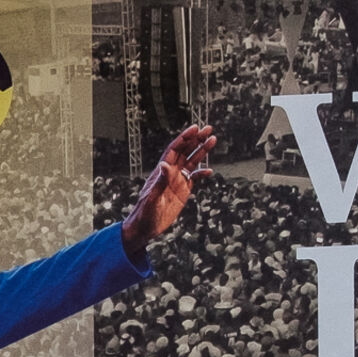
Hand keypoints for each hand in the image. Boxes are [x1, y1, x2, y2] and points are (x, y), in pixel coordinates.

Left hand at [128, 123, 216, 244]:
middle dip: (196, 139)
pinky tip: (209, 171)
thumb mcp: (152, 198)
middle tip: (209, 128)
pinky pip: (194, 178)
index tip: (195, 128)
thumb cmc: (144, 214)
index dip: (184, 138)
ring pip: (191, 161)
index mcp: (162, 172)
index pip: (174, 150)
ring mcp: (177, 181)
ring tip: (213, 139)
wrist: (145, 228)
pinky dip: (202, 173)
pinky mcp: (183, 191)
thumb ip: (160, 182)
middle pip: (185, 151)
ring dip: (202, 151)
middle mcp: (170, 173)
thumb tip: (165, 164)